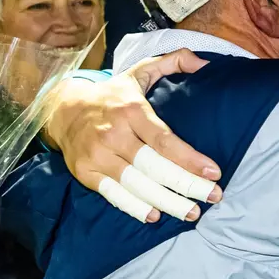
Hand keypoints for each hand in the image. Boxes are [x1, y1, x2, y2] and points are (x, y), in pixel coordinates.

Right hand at [43, 49, 223, 222]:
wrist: (64, 110)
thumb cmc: (112, 95)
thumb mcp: (139, 71)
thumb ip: (173, 62)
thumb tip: (205, 63)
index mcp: (131, 110)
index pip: (164, 140)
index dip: (190, 159)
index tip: (213, 173)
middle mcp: (114, 134)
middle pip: (155, 167)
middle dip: (186, 185)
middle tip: (212, 196)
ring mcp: (98, 155)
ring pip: (137, 185)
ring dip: (166, 202)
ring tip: (191, 213)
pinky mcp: (86, 172)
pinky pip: (114, 194)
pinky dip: (134, 208)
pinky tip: (154, 215)